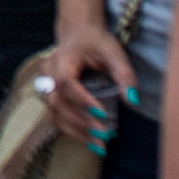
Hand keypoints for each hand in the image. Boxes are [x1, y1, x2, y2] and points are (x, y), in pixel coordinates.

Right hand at [44, 17, 135, 142]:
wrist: (78, 33)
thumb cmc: (97, 43)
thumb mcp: (114, 54)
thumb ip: (124, 75)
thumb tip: (133, 101)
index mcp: (63, 58)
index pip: (66, 82)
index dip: (82, 100)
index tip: (103, 115)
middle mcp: (48, 71)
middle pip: (56, 101)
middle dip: (80, 122)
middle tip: (104, 136)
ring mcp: (45, 83)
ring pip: (52, 112)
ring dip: (75, 130)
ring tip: (99, 144)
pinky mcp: (50, 95)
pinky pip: (55, 115)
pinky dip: (71, 130)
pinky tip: (90, 141)